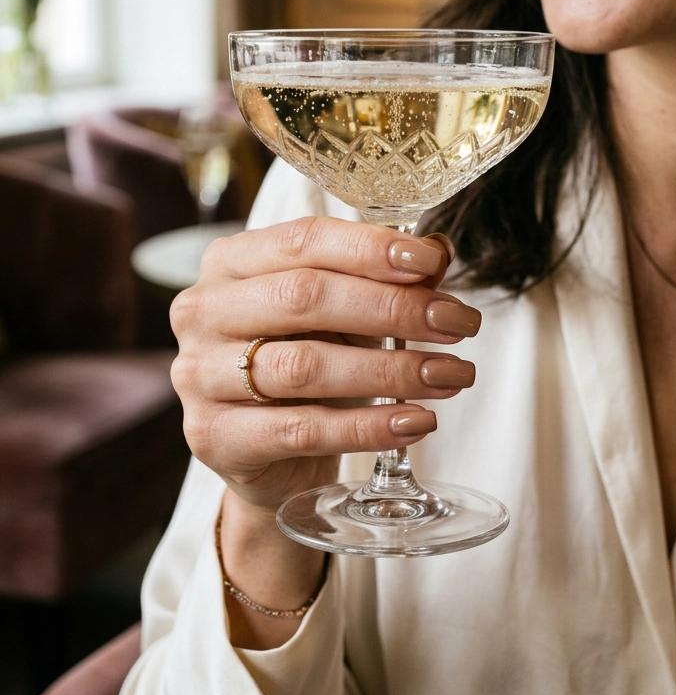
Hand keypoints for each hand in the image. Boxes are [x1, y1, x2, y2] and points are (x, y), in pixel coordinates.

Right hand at [170, 216, 479, 514]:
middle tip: (457, 323)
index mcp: (230, 262)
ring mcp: (199, 375)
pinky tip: (415, 422)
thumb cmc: (305, 361)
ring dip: (390, 371)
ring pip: (305, 366)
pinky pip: (301, 429)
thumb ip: (386, 279)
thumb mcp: (344, 314)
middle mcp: (203, 310)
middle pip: (305, 297)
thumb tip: (438, 251)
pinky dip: (366, 427)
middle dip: (393, 308)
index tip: (433, 263)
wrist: (268, 455)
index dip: (371, 248)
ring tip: (449, 375)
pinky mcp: (213, 436)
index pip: (304, 240)